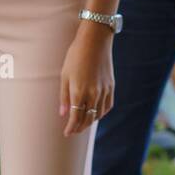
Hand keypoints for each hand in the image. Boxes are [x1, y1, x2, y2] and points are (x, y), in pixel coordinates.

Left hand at [58, 20, 114, 136]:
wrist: (95, 41)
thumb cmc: (75, 56)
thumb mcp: (65, 75)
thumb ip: (64, 96)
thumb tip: (63, 114)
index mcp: (78, 91)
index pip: (75, 117)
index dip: (71, 127)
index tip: (67, 133)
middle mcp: (93, 94)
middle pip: (87, 118)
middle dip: (79, 127)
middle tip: (73, 131)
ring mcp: (104, 91)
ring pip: (98, 114)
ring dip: (90, 121)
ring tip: (83, 123)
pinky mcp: (111, 86)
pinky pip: (107, 106)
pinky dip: (101, 113)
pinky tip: (96, 113)